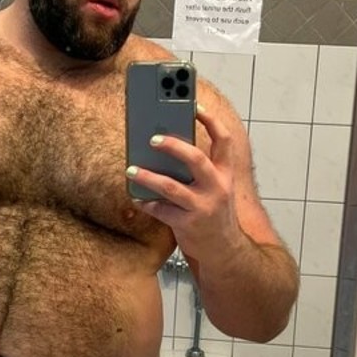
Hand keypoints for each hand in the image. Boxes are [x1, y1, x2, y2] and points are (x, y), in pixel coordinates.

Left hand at [127, 103, 239, 257]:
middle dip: (173, 146)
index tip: (194, 105)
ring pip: (171, 187)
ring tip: (131, 169)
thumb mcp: (217, 189)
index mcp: (226, 175)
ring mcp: (202, 207)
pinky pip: (160, 210)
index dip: (211, 120)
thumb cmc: (215, 214)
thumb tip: (166, 149)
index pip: (224, 141)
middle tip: (152, 139)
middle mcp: (217, 188)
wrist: (225, 252)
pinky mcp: (187, 224)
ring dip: (147, 177)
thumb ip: (199, 171)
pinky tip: (137, 197)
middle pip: (195, 159)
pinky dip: (146, 203)